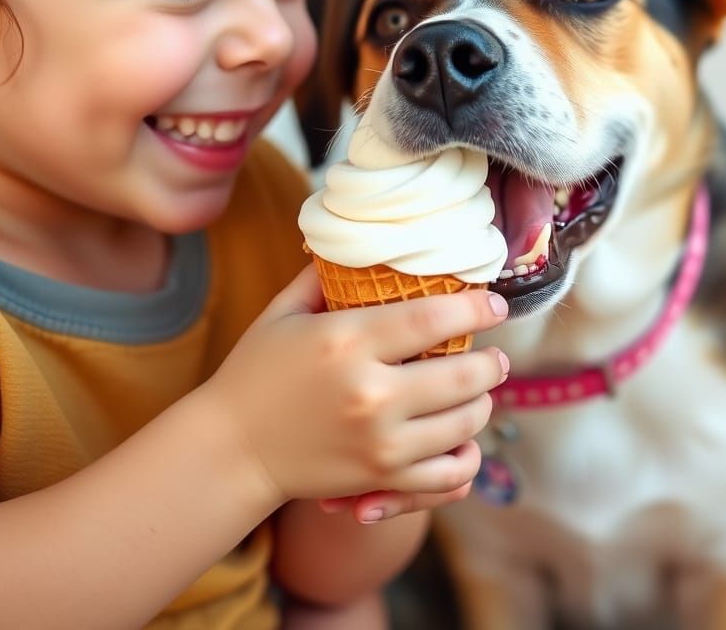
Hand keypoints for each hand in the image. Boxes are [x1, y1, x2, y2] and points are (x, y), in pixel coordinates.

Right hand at [206, 265, 508, 507]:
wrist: (229, 449)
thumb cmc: (255, 372)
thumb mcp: (285, 312)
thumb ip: (324, 276)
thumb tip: (360, 246)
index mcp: (347, 341)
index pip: (434, 319)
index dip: (476, 308)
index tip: (496, 304)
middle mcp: (370, 393)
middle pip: (463, 374)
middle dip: (492, 362)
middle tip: (496, 355)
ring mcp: (379, 442)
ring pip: (464, 423)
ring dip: (483, 403)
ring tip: (480, 391)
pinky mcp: (380, 478)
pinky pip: (447, 475)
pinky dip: (465, 456)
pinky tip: (462, 438)